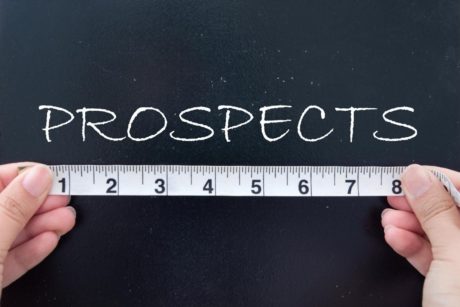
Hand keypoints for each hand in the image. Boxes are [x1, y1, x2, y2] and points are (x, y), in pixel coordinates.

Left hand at [0, 163, 75, 297]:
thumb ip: (11, 209)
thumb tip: (37, 178)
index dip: (18, 175)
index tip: (48, 173)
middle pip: (1, 209)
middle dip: (36, 202)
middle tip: (63, 197)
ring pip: (9, 234)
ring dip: (41, 226)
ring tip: (66, 219)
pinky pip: (10, 259)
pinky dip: (32, 250)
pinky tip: (50, 240)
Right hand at [382, 164, 459, 305]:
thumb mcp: (454, 255)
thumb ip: (436, 211)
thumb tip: (418, 176)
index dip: (442, 179)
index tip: (412, 175)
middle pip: (454, 210)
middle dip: (421, 203)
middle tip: (395, 196)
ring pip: (441, 232)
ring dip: (410, 224)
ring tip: (389, 220)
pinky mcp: (456, 280)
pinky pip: (435, 254)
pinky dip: (412, 244)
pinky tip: (395, 238)